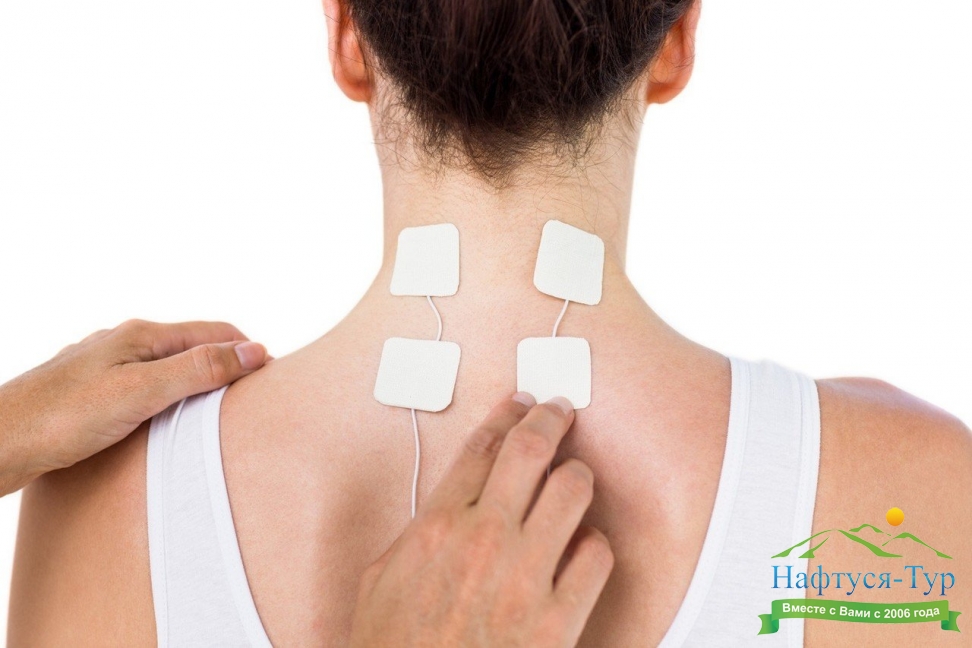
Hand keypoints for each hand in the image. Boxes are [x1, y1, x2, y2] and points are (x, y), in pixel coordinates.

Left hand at [0, 319, 267, 495]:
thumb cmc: (61, 419)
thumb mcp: (143, 392)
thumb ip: (199, 370)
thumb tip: (254, 350)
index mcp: (140, 336)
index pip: (216, 331)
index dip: (249, 350)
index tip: (275, 375)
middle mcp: (123, 344)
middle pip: (193, 346)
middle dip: (228, 364)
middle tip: (255, 395)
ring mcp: (105, 367)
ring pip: (168, 368)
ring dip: (199, 381)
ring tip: (221, 408)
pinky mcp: (90, 394)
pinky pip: (145, 387)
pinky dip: (170, 398)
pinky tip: (167, 420)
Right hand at [349, 394, 613, 646]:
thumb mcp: (381, 581)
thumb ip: (420, 532)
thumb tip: (450, 503)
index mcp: (436, 527)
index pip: (481, 449)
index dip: (505, 415)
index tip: (521, 402)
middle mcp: (484, 540)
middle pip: (531, 452)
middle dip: (552, 421)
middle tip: (562, 412)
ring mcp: (525, 578)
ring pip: (573, 492)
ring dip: (578, 478)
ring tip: (575, 479)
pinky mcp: (559, 620)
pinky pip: (596, 555)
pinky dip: (593, 545)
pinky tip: (582, 548)